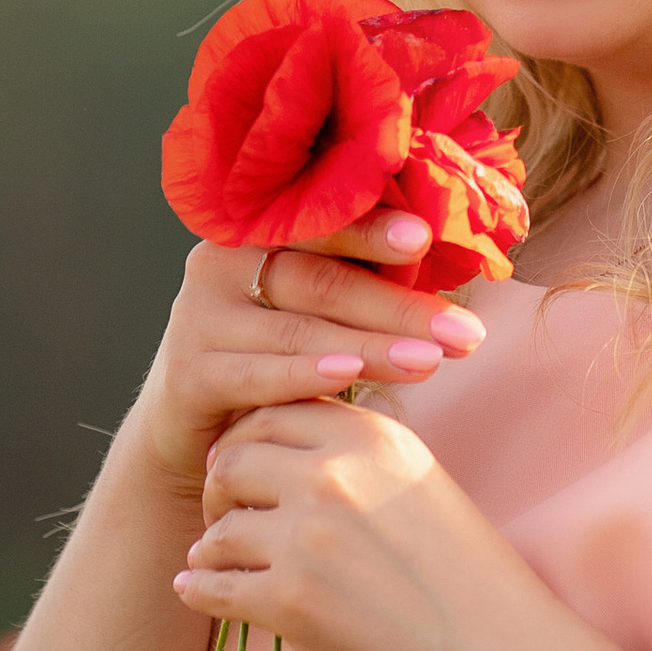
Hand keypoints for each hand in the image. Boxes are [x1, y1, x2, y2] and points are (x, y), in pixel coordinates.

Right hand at [128, 222, 489, 499]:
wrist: (201, 429)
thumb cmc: (279, 353)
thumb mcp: (318, 308)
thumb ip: (363, 274)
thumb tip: (450, 251)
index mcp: (254, 229)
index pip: (319, 221)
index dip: (372, 227)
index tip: (426, 235)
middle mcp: (218, 262)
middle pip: (320, 279)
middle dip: (398, 306)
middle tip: (463, 330)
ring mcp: (198, 318)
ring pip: (299, 329)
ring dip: (371, 346)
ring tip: (431, 360)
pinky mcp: (188, 374)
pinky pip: (258, 373)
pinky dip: (306, 374)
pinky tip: (350, 376)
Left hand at [179, 394, 572, 650]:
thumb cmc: (470, 577)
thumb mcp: (421, 482)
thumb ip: (359, 455)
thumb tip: (287, 447)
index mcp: (370, 437)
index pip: (274, 409)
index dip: (249, 438)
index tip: (247, 467)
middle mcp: (333, 474)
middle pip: (232, 459)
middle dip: (220, 488)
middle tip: (225, 515)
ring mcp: (307, 537)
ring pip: (218, 527)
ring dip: (212, 545)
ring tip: (219, 559)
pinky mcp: (289, 601)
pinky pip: (212, 586)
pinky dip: (200, 590)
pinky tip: (199, 591)